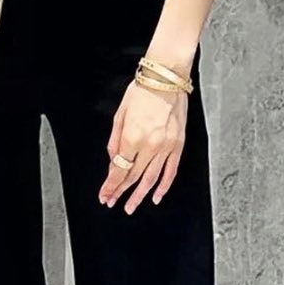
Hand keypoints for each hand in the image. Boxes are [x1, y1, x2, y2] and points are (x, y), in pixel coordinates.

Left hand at [99, 76, 188, 212]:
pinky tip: (156, 196)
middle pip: (133, 176)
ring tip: (131, 206)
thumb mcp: (120, 113)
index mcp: (133, 137)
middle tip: (113, 202)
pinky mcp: (178, 145)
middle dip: (121, 192)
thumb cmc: (142, 91)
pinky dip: (163, 186)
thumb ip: (115, 140)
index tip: (105, 195)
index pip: (119, 169)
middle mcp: (150, 145)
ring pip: (151, 178)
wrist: (166, 78)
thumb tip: (113, 160)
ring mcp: (166, 147)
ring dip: (140, 195)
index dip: (111, 185)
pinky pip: (171, 171)